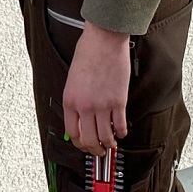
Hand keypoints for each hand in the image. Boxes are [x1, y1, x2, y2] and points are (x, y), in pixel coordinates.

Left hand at [62, 22, 131, 154]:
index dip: (78, 143)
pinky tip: (122, 132)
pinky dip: (122, 132)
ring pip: (106, 137)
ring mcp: (102, 105)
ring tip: (111, 145)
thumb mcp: (73, 78)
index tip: (83, 145)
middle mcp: (85, 106)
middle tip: (99, 151)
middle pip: (88, 139)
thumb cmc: (88, 52)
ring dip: (109, 145)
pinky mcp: (119, 101)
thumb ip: (76, 98)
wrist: (104, 39)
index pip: (71, 132)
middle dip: (94, 150)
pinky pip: (121, 125)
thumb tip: (80, 116)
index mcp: (70, 100)